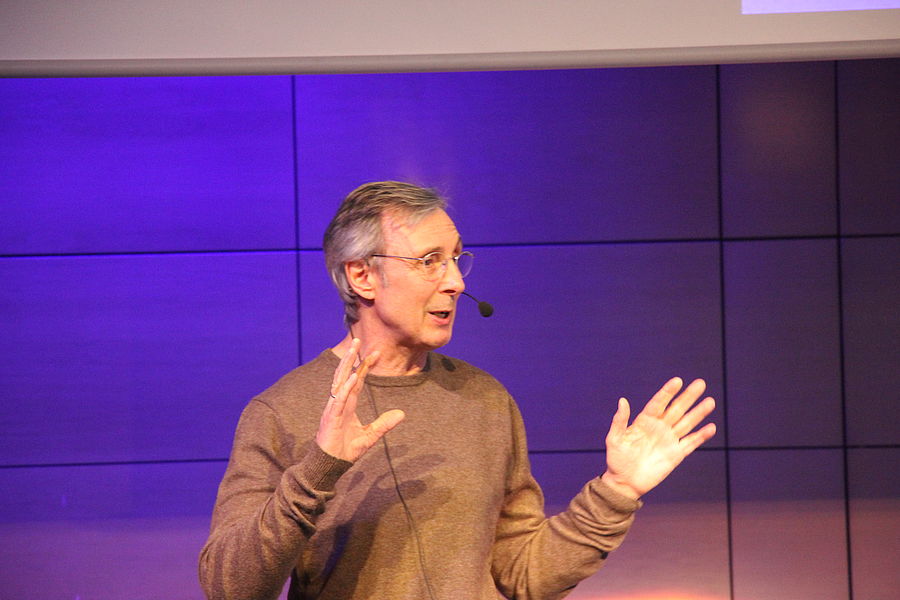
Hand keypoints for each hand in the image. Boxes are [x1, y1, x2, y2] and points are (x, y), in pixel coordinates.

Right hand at [315, 339, 404, 461]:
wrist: (331, 465)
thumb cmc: (345, 450)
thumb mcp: (370, 436)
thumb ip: (384, 424)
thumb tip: (402, 414)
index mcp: (348, 404)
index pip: (357, 380)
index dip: (364, 366)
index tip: (375, 353)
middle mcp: (339, 402)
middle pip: (346, 375)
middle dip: (352, 357)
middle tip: (359, 340)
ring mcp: (333, 408)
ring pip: (339, 382)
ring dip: (346, 366)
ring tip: (353, 350)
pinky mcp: (330, 418)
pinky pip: (338, 400)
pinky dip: (345, 389)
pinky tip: (352, 379)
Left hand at [601, 377, 715, 499]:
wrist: (625, 483)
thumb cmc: (617, 460)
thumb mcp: (614, 439)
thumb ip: (620, 420)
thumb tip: (622, 400)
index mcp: (644, 421)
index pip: (658, 403)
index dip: (668, 392)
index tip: (677, 381)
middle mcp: (659, 427)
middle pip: (677, 409)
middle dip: (688, 396)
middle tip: (700, 383)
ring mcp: (669, 440)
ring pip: (687, 423)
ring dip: (698, 412)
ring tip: (710, 401)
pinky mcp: (676, 454)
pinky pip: (691, 443)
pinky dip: (701, 436)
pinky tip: (711, 427)